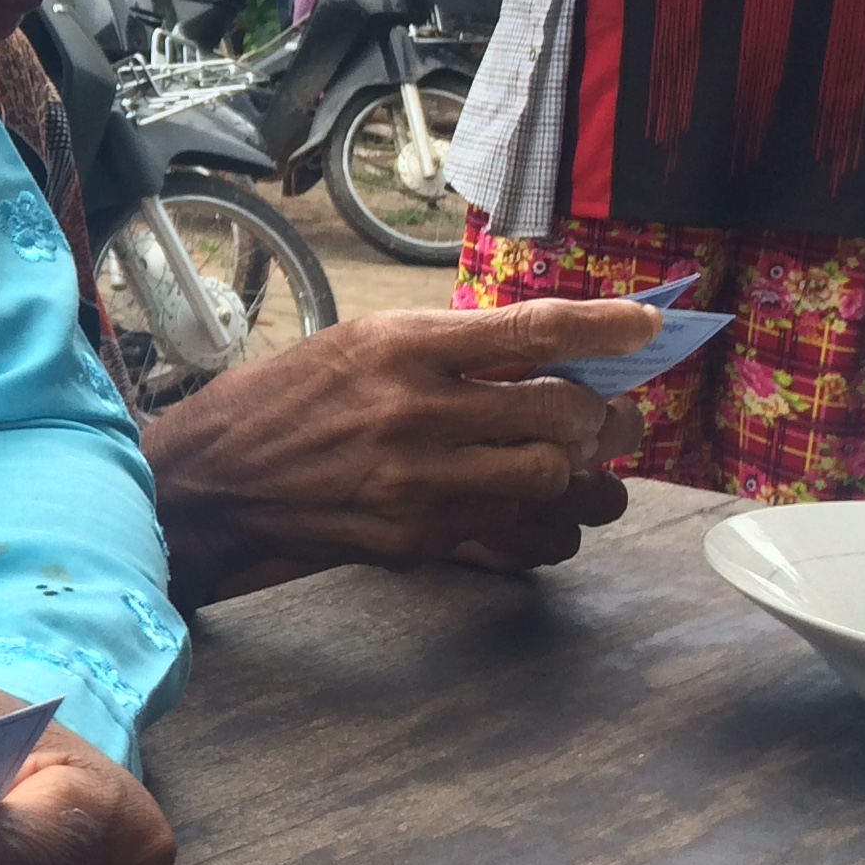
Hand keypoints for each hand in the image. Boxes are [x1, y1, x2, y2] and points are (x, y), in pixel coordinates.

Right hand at [145, 302, 651, 604]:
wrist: (213, 482)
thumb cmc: (286, 402)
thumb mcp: (359, 345)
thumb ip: (447, 350)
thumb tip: (545, 354)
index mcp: (399, 346)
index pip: (530, 329)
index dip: (605, 327)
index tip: (650, 328)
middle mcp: (413, 411)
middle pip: (558, 411)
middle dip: (600, 415)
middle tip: (609, 415)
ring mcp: (416, 481)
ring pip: (548, 476)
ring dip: (579, 471)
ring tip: (578, 463)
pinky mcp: (416, 537)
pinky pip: (515, 531)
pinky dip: (544, 520)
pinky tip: (538, 508)